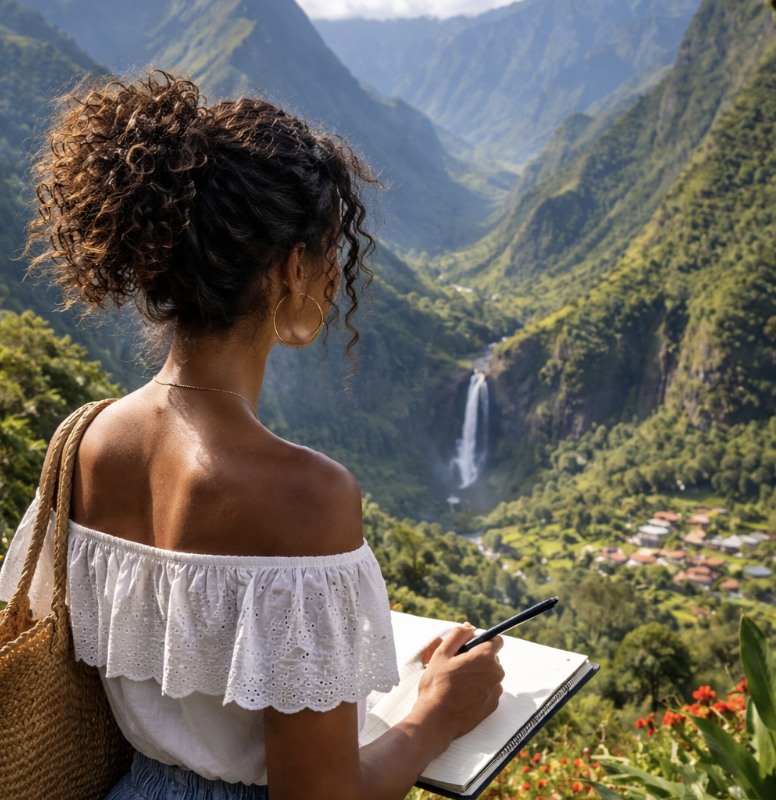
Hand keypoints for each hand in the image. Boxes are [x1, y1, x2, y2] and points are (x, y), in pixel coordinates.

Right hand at [413, 623, 504, 741]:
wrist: (437, 720)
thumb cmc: (437, 685)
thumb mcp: (441, 653)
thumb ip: (458, 635)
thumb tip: (470, 628)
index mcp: (485, 657)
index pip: (496, 640)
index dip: (482, 641)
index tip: (470, 647)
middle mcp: (496, 673)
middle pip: (492, 658)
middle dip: (478, 658)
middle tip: (458, 666)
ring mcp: (496, 691)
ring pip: (490, 674)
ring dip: (479, 674)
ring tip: (458, 683)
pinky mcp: (493, 705)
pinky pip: (489, 689)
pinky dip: (479, 689)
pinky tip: (463, 695)